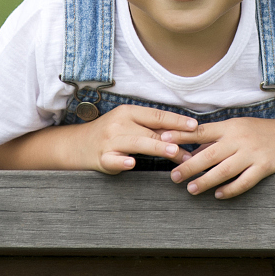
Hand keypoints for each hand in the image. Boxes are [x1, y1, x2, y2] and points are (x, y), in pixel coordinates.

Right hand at [78, 105, 199, 173]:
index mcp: (128, 112)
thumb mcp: (130, 124)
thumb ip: (152, 127)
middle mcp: (119, 124)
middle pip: (150, 131)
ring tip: (174, 152)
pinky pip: (113, 159)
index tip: (195, 126)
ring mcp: (110, 141)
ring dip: (157, 147)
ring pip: (137, 143)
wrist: (79, 144)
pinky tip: (131, 163)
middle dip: (173, 140)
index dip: (176, 121)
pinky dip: (122, 161)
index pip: (156, 116)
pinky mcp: (102, 157)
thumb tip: (183, 131)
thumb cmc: (112, 133)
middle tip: (192, 148)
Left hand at [167, 117, 274, 198]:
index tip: (163, 139)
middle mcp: (239, 139)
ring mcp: (252, 153)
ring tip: (191, 189)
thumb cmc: (259, 133)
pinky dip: (231, 189)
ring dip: (206, 181)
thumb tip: (191, 150)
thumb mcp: (236, 128)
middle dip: (189, 166)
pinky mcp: (265, 167)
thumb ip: (215, 139)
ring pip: (225, 170)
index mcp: (229, 127)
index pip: (200, 131)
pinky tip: (219, 195)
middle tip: (173, 177)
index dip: (181, 135)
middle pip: (209, 154)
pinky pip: (246, 181)